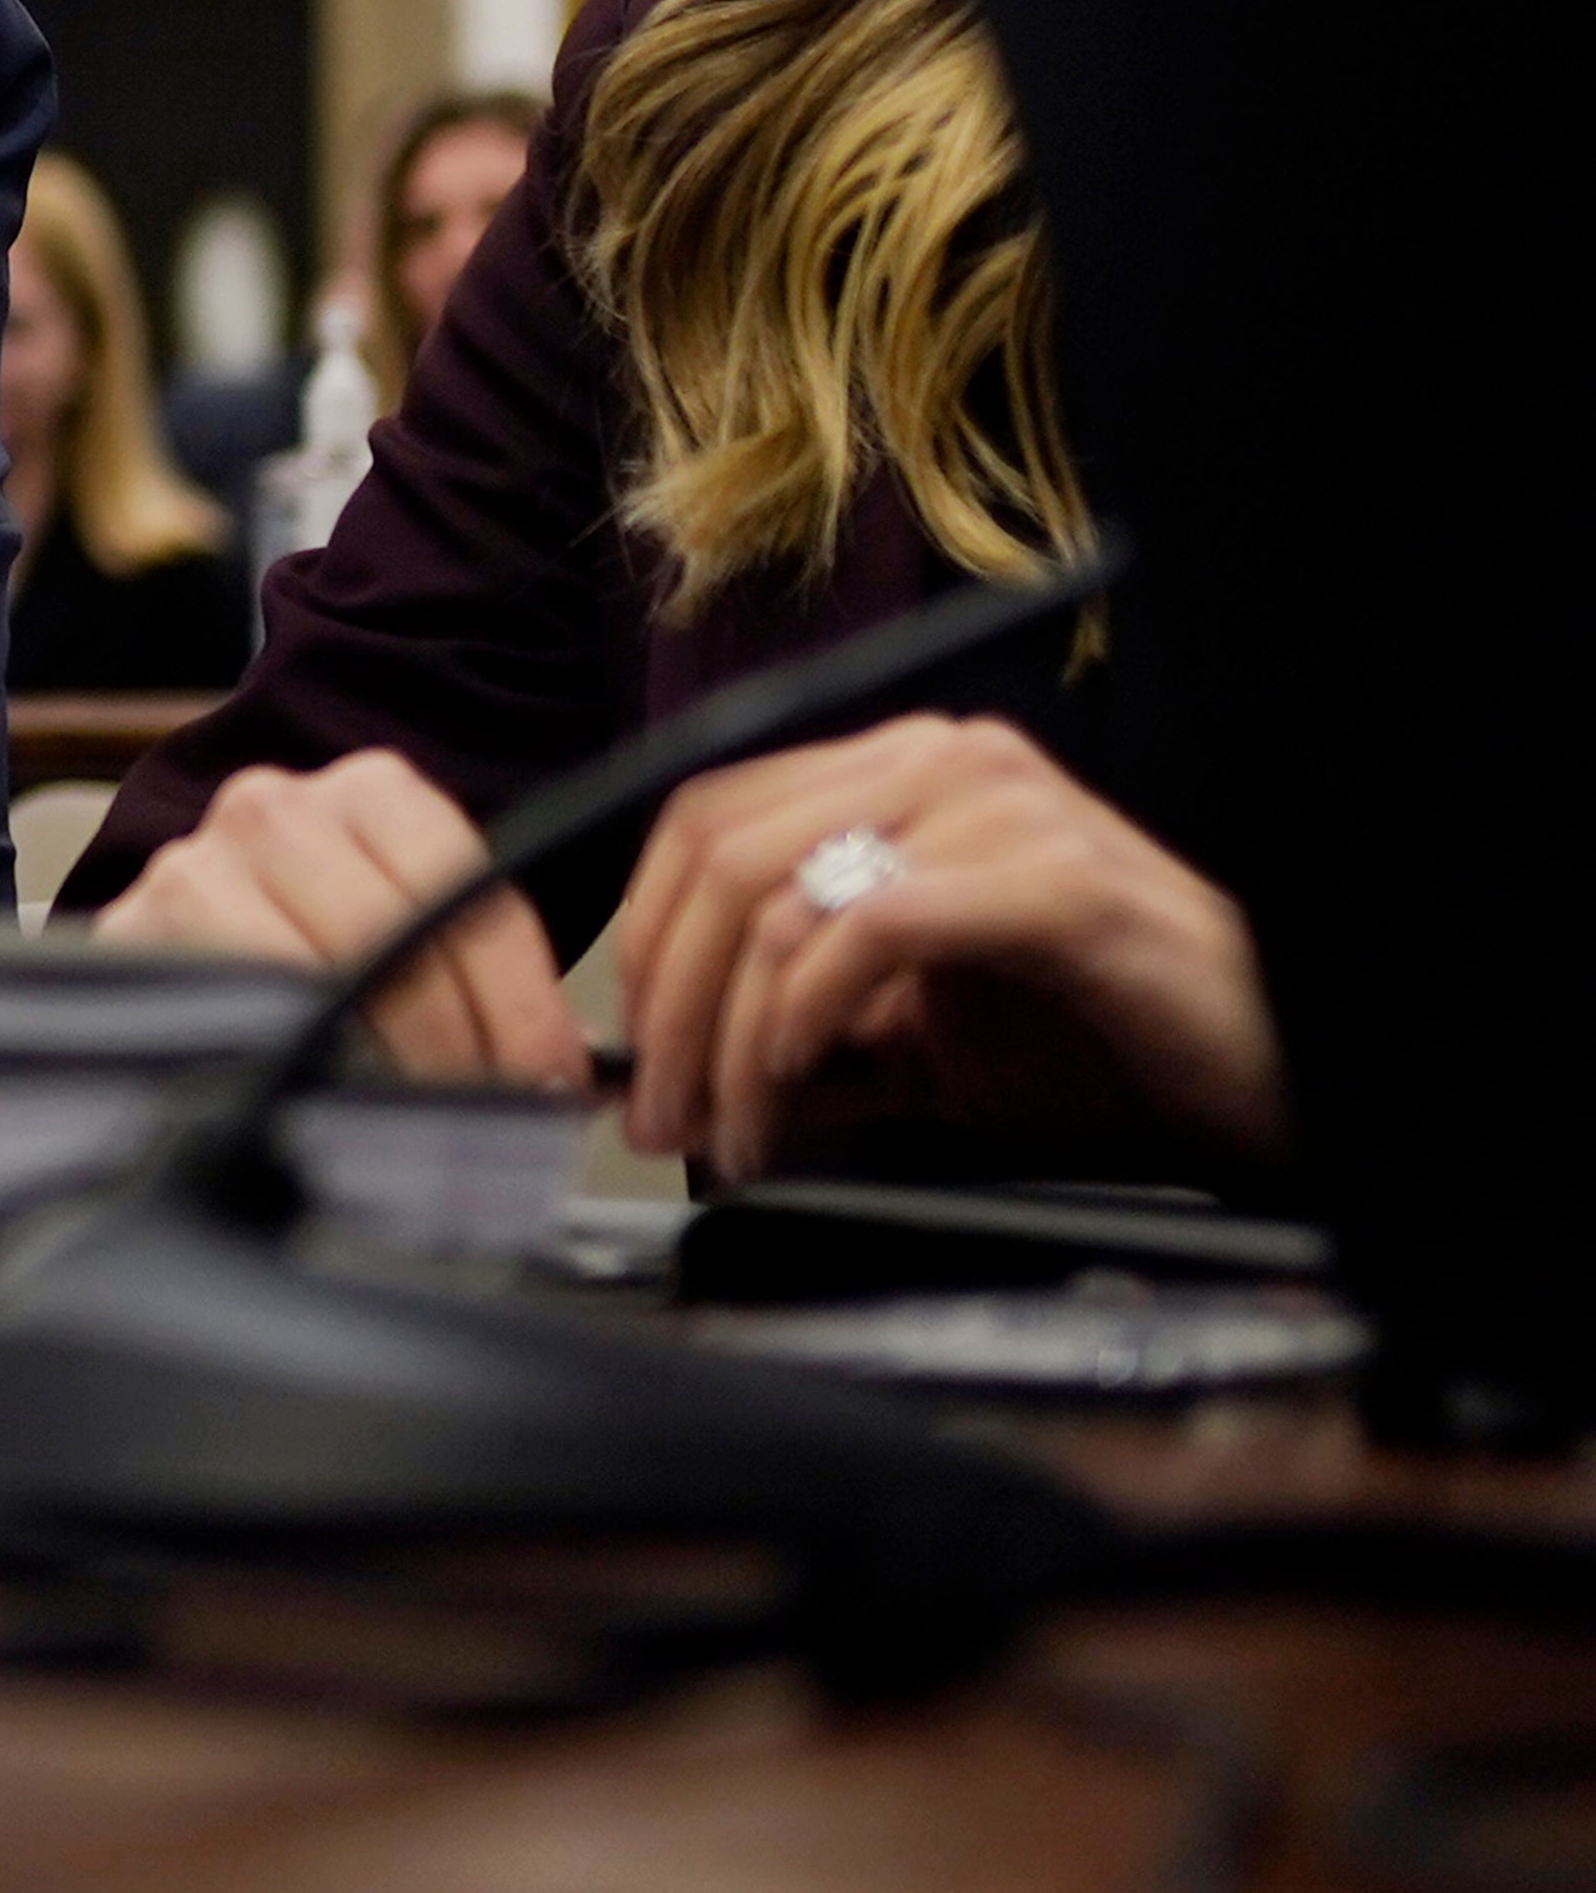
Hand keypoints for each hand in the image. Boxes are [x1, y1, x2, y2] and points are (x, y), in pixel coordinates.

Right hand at [84, 750, 587, 1092]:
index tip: (549, 1083)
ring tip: (410, 1117)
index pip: (472, 895)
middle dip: (459, 1044)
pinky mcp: (140, 924)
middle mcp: (278, 806)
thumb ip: (478, 984)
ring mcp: (201, 860)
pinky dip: (292, 1053)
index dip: (522, 1006)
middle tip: (484, 1114)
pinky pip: (242, 997)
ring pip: (322, 968)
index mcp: (371, 792)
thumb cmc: (302, 954)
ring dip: (382, 1060)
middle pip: (399, 934)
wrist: (166, 957)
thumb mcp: (401, 937)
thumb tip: (569, 1083)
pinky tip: (323, 1091)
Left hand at [608, 716, 1281, 1184]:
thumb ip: (800, 1040)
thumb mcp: (916, 1044)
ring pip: (784, 894)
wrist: (1260, 1074)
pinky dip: (810, 1007)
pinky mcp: (1056, 881)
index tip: (631, 1060)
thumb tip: (672, 1078)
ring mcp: (1001, 807)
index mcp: (899, 774)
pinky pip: (877, 924)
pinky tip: (801, 1077)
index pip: (707, 817)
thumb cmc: (1102, 1047)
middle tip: (662, 1119)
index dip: (643, 940)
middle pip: (723, 854)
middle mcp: (943, 761)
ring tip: (734, 1132)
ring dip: (729, 1035)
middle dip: (667, 1004)